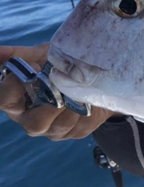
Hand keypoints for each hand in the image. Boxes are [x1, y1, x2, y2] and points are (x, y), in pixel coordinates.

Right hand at [0, 44, 117, 140]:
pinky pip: (83, 125)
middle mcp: (32, 119)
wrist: (91, 75)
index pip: (4, 100)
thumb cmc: (57, 67)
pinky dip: (90, 110)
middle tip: (63, 84)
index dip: (14, 86)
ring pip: (61, 125)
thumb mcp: (40, 56)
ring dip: (74, 105)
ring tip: (81, 89)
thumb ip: (19, 55)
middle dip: (52, 103)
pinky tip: (91, 98)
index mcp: (17, 102)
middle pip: (35, 123)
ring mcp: (54, 129)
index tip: (33, 66)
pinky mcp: (76, 132)